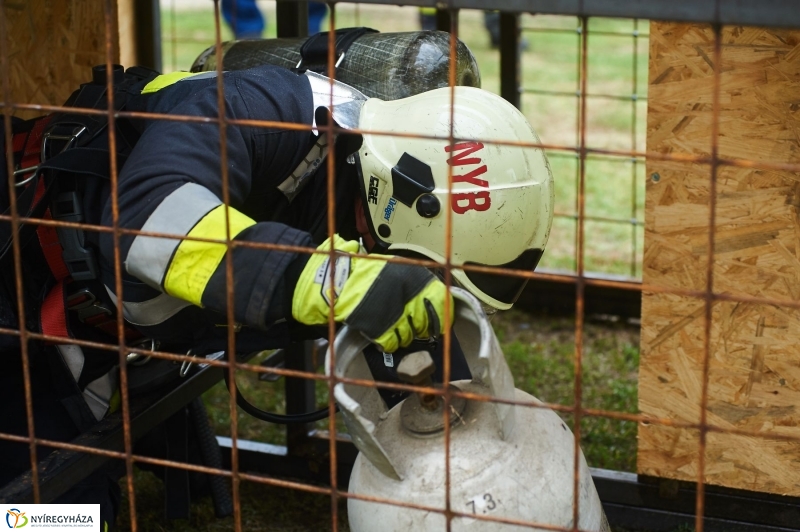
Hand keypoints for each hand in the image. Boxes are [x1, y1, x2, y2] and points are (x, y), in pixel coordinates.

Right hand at [292, 235, 451, 351]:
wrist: (337, 282)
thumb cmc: (365, 274)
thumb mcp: (395, 268)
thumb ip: (414, 282)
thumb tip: (435, 300)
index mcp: (415, 278)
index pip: (441, 302)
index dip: (442, 315)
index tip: (440, 322)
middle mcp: (409, 296)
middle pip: (426, 323)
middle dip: (421, 328)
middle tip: (412, 325)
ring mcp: (396, 314)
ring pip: (410, 336)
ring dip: (403, 335)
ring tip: (391, 325)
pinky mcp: (381, 329)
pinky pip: (393, 343)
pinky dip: (388, 342)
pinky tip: (381, 332)